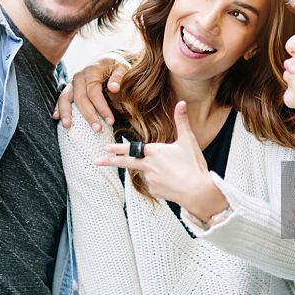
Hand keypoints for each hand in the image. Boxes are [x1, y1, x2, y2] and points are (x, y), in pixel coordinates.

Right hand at [54, 53, 130, 130]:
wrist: (104, 60)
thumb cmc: (115, 66)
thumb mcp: (122, 66)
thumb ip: (119, 76)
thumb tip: (114, 88)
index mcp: (92, 70)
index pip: (94, 92)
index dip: (102, 107)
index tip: (110, 121)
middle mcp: (79, 76)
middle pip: (80, 98)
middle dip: (88, 115)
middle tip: (97, 129)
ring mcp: (72, 83)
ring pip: (66, 97)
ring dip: (66, 112)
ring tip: (68, 126)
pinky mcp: (69, 88)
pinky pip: (61, 98)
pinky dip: (58, 108)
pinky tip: (56, 118)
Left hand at [97, 101, 227, 220]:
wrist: (198, 191)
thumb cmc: (193, 165)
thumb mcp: (187, 140)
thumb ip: (182, 121)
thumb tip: (181, 102)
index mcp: (154, 151)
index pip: (131, 149)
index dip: (117, 149)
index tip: (105, 149)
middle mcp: (148, 165)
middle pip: (126, 163)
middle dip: (109, 161)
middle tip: (97, 161)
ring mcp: (150, 180)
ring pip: (147, 173)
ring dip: (154, 172)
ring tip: (173, 172)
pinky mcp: (154, 191)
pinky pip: (154, 185)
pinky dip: (160, 182)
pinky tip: (173, 181)